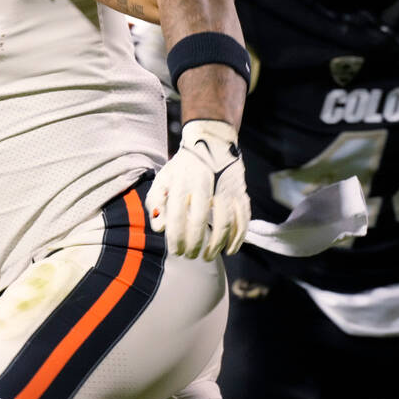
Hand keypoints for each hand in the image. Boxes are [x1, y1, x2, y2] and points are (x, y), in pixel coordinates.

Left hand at [147, 119, 249, 259]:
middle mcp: (204, 185)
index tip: (175, 251)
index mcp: (182, 183)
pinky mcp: (239, 191)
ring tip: (208, 257)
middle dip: (195, 244)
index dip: (176, 238)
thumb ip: (156, 202)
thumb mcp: (164, 178)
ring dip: (217, 244)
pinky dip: (238, 237)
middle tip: (190, 257)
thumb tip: (159, 228)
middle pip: (199, 221)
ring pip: (224, 222)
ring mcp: (224, 188)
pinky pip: (242, 218)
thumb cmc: (183, 166)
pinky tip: (231, 249)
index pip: (177, 216)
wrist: (211, 140)